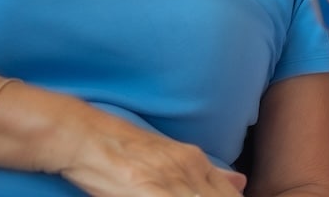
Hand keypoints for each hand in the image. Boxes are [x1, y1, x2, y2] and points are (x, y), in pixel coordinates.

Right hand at [60, 125, 245, 196]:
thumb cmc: (125, 150)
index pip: (231, 195)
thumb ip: (208, 173)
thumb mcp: (173, 155)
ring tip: (167, 196)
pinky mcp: (150, 189)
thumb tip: (241, 182)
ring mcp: (170, 180)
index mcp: (197, 161)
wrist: (87, 137)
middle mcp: (189, 169)